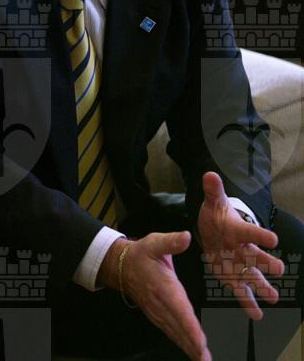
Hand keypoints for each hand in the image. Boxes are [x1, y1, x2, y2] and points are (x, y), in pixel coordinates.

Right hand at [99, 233, 211, 360]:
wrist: (121, 265)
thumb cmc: (141, 254)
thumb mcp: (155, 242)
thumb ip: (172, 242)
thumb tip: (186, 237)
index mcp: (164, 287)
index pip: (180, 311)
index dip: (190, 328)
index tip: (201, 343)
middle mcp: (161, 304)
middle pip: (180, 329)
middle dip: (194, 346)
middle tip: (206, 360)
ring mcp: (158, 312)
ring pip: (176, 334)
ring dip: (189, 348)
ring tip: (202, 359)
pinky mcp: (157, 316)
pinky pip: (171, 332)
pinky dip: (182, 343)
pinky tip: (191, 351)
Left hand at [198, 171, 284, 319]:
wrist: (214, 228)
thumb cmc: (217, 214)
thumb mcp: (214, 202)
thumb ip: (213, 190)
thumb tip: (209, 174)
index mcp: (238, 229)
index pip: (250, 231)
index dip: (260, 234)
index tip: (273, 239)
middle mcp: (242, 248)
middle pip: (255, 256)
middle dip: (266, 263)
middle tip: (280, 269)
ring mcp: (238, 263)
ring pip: (251, 276)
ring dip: (261, 286)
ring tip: (274, 298)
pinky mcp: (229, 275)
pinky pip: (239, 289)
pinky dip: (247, 302)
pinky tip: (256, 315)